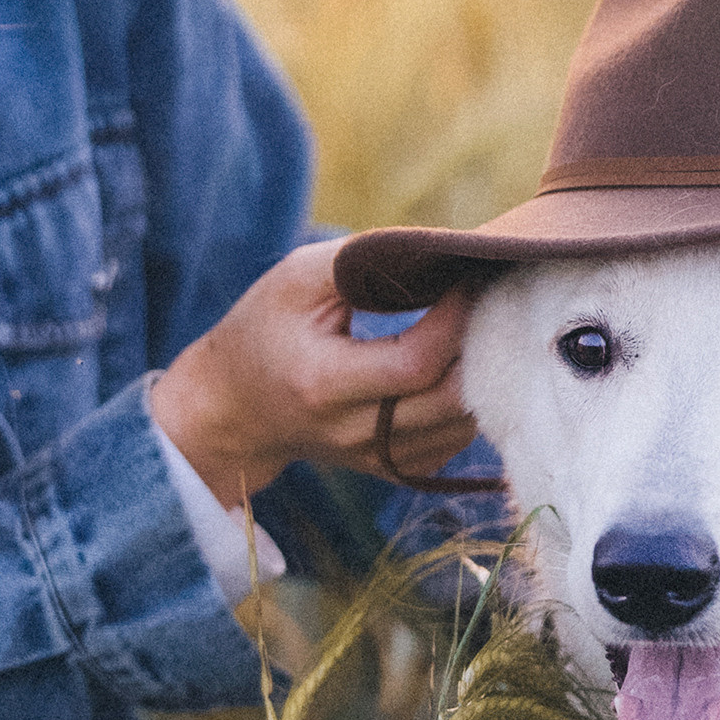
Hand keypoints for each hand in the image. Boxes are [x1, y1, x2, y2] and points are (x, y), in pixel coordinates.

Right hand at [150, 240, 477, 505]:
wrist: (233, 407)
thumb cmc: (265, 329)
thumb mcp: (295, 279)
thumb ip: (360, 260)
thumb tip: (435, 252)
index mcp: (324, 383)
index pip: (416, 363)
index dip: (454, 319)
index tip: (467, 278)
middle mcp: (352, 431)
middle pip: (451, 401)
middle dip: (480, 346)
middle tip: (486, 301)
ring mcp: (374, 457)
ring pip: (462, 425)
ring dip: (482, 375)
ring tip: (477, 328)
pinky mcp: (391, 467)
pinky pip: (454, 442)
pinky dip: (466, 403)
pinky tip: (456, 366)